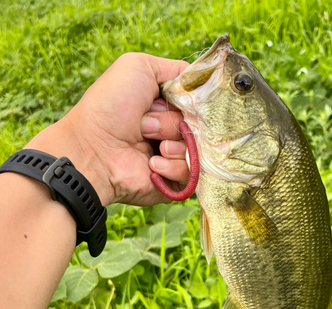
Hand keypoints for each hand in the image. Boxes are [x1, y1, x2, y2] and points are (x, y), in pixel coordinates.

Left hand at [26, 53, 189, 206]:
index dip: (189, 102)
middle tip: (146, 125)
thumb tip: (201, 83)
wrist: (93, 150)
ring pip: (198, 149)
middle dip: (173, 123)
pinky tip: (150, 163)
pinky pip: (192, 173)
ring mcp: (175, 156)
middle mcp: (173, 130)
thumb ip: (176, 69)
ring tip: (148, 144)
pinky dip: (171, 165)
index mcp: (167, 106)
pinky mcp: (175, 181)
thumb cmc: (110, 106)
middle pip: (200, 126)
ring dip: (172, 144)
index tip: (173, 101)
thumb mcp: (139, 67)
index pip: (198, 103)